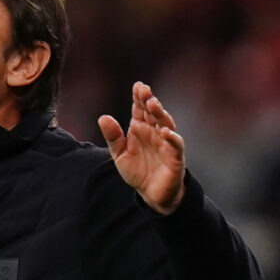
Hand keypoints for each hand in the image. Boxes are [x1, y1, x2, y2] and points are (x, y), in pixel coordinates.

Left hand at [97, 82, 185, 214]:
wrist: (150, 193)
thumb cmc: (138, 171)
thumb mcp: (120, 154)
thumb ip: (113, 137)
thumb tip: (103, 117)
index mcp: (141, 129)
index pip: (140, 110)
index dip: (139, 98)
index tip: (137, 85)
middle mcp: (155, 133)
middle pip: (153, 113)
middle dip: (149, 101)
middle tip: (145, 90)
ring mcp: (166, 143)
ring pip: (166, 124)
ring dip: (160, 114)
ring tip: (153, 104)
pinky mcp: (175, 157)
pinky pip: (175, 145)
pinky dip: (172, 137)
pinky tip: (165, 131)